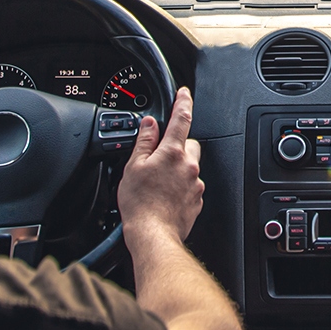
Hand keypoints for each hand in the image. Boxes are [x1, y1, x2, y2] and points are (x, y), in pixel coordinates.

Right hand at [118, 87, 203, 246]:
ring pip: (190, 166)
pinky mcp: (197, 200)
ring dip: (178, 168)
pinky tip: (165, 196)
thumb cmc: (140, 204)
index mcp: (172, 152)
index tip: (184, 93)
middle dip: (177, 145)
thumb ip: (144, 141)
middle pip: (188, 144)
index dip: (183, 102)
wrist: (153, 235)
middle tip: (159, 158)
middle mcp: (189, 165)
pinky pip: (191, 185)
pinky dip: (180, 186)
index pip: (182, 118)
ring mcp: (195, 183)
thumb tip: (149, 124)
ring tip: (158, 182)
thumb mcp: (134, 167)